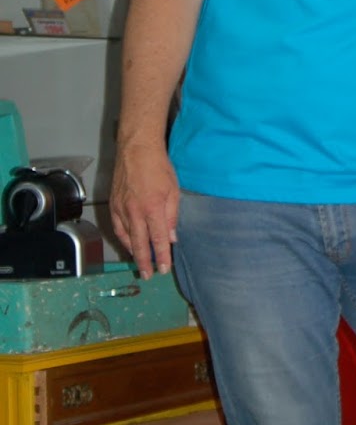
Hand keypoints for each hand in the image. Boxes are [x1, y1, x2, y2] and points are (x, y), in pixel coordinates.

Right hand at [110, 140, 180, 277]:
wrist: (136, 149)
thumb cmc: (158, 167)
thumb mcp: (173, 190)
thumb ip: (172, 215)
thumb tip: (172, 237)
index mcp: (152, 209)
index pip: (158, 239)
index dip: (162, 256)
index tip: (164, 269)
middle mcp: (135, 212)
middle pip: (140, 244)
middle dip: (145, 262)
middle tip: (149, 275)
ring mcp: (121, 209)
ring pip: (127, 237)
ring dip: (134, 252)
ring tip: (140, 263)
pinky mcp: (113, 204)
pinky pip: (117, 228)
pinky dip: (123, 239)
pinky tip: (129, 244)